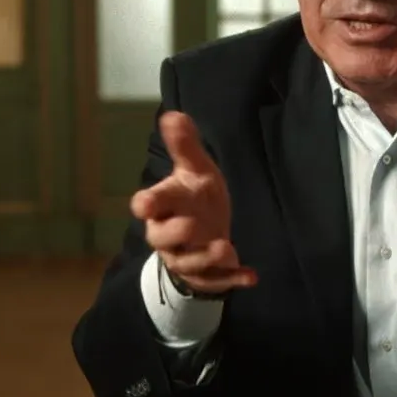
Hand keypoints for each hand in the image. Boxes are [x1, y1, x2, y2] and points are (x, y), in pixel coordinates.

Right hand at [132, 112, 256, 295]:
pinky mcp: (204, 277)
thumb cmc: (195, 197)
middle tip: (194, 225)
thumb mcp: (195, 170)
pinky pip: (215, 281)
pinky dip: (232, 280)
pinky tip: (251, 275)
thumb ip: (185, 146)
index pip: (149, 203)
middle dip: (176, 232)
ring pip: (187, 263)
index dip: (147, 203)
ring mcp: (184, 258)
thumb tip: (174, 114)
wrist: (203, 233)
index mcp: (162, 205)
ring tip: (228, 248)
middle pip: (161, 237)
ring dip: (207, 257)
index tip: (145, 203)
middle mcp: (167, 234)